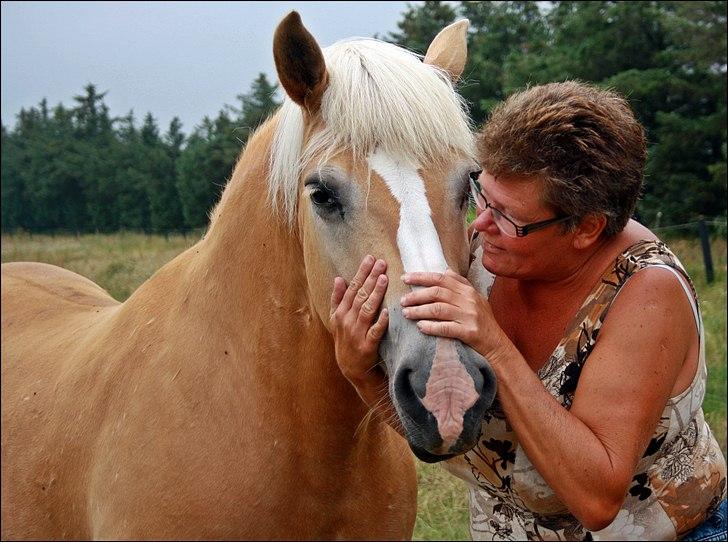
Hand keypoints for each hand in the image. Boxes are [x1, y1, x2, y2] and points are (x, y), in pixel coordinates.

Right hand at [329, 255, 389, 387]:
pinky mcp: (367, 346)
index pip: (352, 288)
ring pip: (367, 309)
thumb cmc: (346, 340)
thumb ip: (337, 299)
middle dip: (370, 278)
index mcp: (340, 313)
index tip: (370, 258)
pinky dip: (381, 321)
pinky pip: (375, 332)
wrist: (351, 368)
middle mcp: (347, 321)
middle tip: (381, 262)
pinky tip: (388, 311)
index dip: (361, 273)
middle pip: (360, 295)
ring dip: (376, 293)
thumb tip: (338, 278)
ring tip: (384, 278)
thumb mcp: (336, 320)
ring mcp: (357, 334)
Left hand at [400, 268, 509, 361]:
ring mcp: (470, 316)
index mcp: (468, 290)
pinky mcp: (469, 332)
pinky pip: (446, 328)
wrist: (498, 344)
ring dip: (419, 311)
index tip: (405, 278)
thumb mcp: (476, 298)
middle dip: (416, 295)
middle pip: (437, 293)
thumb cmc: (483, 321)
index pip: (441, 278)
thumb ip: (461, 284)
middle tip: (402, 300)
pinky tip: (420, 327)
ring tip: (406, 313)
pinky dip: (431, 327)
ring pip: (439, 309)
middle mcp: (469, 300)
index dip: (421, 277)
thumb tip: (445, 270)